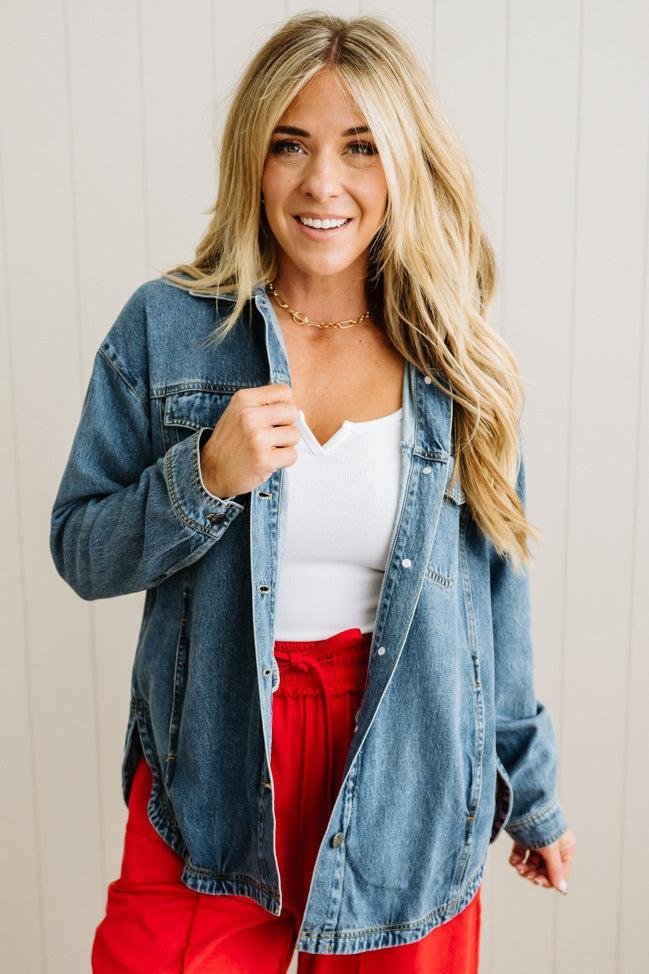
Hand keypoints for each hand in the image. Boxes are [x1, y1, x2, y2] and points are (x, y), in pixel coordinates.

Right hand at [199, 383, 299, 497]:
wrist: (210, 471)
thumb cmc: (229, 443)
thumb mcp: (238, 412)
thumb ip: (263, 404)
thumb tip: (293, 405)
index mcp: (244, 399)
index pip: (284, 391)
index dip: (284, 406)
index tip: (274, 417)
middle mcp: (249, 416)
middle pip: (292, 412)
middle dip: (286, 425)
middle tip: (271, 435)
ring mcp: (257, 438)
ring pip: (294, 435)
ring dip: (285, 445)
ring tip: (267, 449)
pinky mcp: (264, 460)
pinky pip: (292, 455)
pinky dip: (284, 461)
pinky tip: (268, 460)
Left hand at [508, 828, 574, 893]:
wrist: (524, 801)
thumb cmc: (541, 822)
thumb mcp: (550, 848)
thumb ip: (555, 870)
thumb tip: (562, 890)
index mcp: (565, 847)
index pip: (559, 872)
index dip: (548, 879)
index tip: (537, 881)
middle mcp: (553, 845)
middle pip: (545, 869)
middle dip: (535, 874)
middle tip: (526, 874)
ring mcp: (538, 841)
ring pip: (533, 863)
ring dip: (525, 868)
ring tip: (518, 867)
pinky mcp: (525, 837)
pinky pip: (522, 854)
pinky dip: (517, 859)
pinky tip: (514, 861)